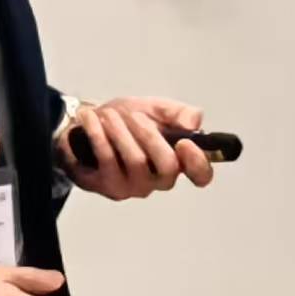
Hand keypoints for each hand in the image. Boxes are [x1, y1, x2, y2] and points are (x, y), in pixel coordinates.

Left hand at [64, 96, 218, 200]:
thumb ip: (180, 112)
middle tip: (135, 117)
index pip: (201, 175)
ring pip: (136, 162)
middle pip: (168, 167)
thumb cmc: (130, 119)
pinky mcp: (109, 188)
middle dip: (151, 137)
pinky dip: (100, 136)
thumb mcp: (158, 108)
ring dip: (122, 133)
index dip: (198, 162)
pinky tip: (93, 121)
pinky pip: (108, 161)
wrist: (93, 124)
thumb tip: (192, 124)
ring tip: (109, 115)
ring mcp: (135, 188)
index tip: (184, 142)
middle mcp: (160, 181)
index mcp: (180, 162)